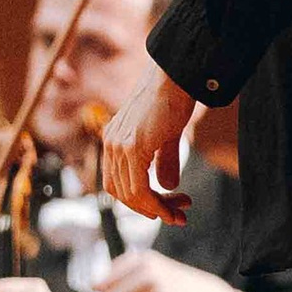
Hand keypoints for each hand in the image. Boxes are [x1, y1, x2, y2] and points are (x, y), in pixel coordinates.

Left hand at [98, 63, 197, 218]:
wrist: (176, 75)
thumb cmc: (174, 99)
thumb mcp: (168, 136)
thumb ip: (164, 162)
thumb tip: (167, 187)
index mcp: (114, 140)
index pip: (118, 184)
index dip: (140, 202)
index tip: (166, 209)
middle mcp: (110, 143)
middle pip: (121, 193)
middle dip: (150, 210)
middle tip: (178, 216)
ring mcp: (118, 145)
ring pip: (130, 195)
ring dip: (156, 210)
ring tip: (180, 212)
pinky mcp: (132, 147)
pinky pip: (138, 189)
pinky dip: (154, 204)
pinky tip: (170, 209)